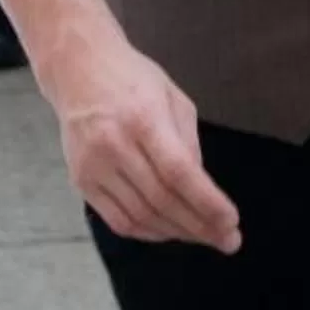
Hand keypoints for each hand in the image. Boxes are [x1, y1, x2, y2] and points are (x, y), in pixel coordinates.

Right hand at [41, 32, 241, 252]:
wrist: (77, 69)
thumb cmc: (133, 79)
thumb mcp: (173, 99)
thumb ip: (188, 144)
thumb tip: (202, 191)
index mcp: (144, 118)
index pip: (178, 172)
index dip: (206, 203)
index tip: (231, 222)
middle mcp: (115, 145)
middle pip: (161, 199)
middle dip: (200, 226)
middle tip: (228, 240)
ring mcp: (94, 166)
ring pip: (141, 216)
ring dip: (177, 232)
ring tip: (203, 236)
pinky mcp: (81, 181)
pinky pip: (118, 220)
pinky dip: (147, 232)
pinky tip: (169, 231)